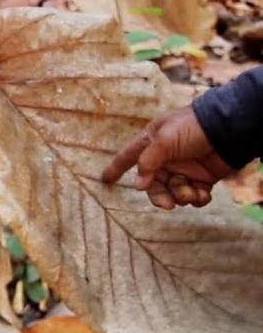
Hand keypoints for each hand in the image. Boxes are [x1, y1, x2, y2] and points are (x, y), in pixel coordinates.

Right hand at [100, 105, 234, 209]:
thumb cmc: (191, 128)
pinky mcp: (202, 178)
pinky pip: (193, 195)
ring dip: (182, 196)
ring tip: (192, 192)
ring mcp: (184, 169)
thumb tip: (138, 185)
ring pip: (174, 192)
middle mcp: (165, 158)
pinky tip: (202, 194)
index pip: (128, 157)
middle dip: (160, 196)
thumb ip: (147, 163)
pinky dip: (197, 198)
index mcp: (152, 144)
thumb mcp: (163, 141)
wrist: (228, 130)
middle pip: (153, 184)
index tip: (104, 180)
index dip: (116, 168)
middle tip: (169, 204)